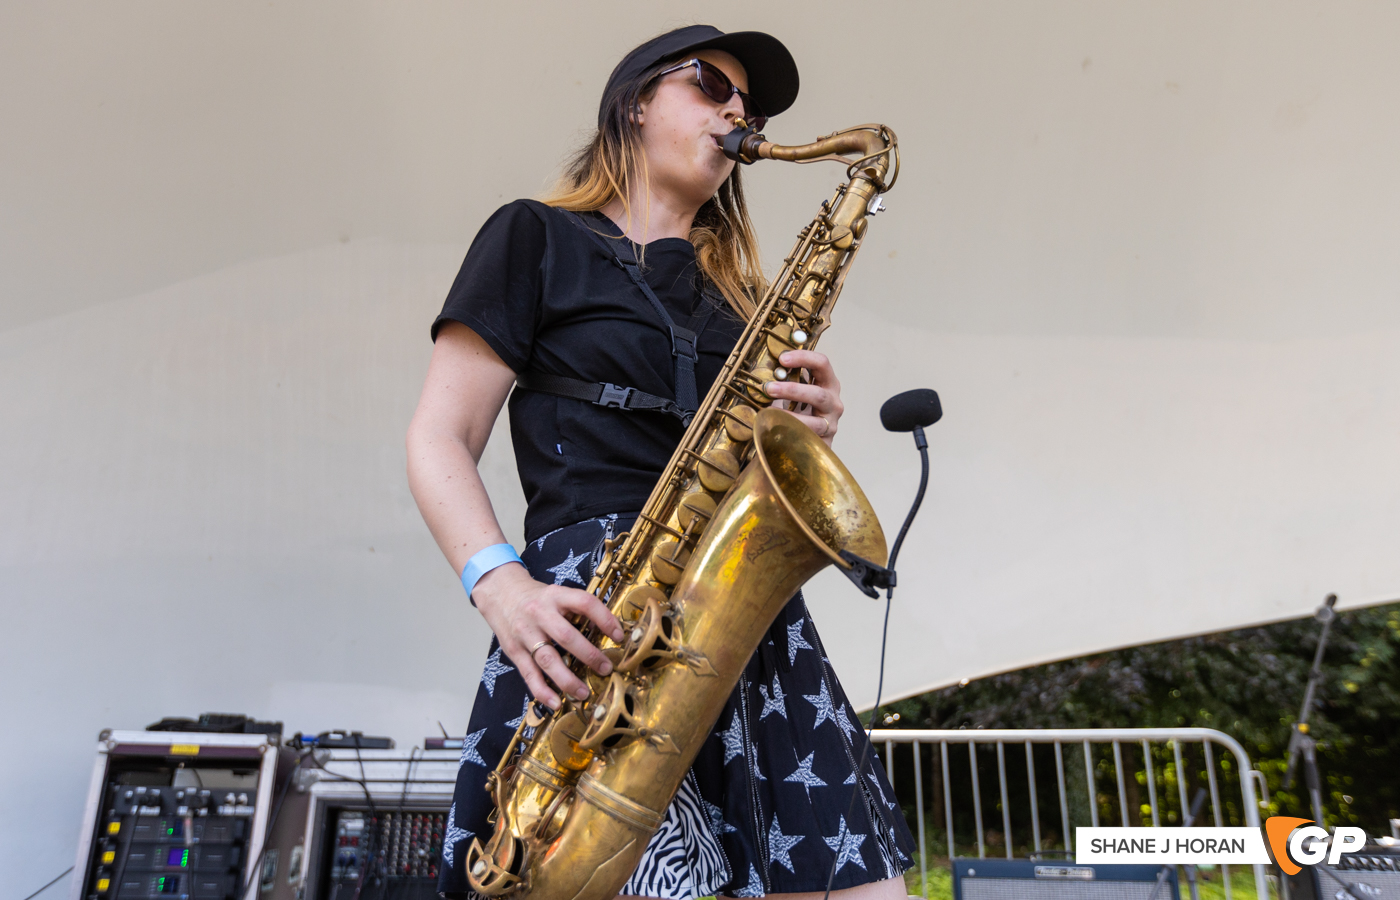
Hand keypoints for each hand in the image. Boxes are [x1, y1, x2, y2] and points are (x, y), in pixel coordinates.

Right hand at [472, 563, 624, 710]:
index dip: (604, 619)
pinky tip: (555, 702)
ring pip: (548, 659)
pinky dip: (542, 691)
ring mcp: (525, 633)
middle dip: (589, 655)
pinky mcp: (514, 650)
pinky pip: (529, 674)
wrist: (500, 593)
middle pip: (567, 636)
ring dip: (567, 679)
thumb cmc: (535, 597)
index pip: (585, 603)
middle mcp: (540, 614)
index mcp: (556, 596)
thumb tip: (607, 632)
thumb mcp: (557, 594)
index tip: (619, 636)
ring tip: (583, 693)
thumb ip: (577, 609)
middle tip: (606, 669)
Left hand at [765, 349, 843, 445]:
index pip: (821, 364)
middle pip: (819, 394)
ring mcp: (830, 424)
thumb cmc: (797, 411)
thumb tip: (761, 370)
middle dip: (792, 391)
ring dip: (789, 417)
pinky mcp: (824, 443)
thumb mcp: (792, 393)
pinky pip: (808, 440)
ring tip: (768, 413)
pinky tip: (775, 430)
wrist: (804, 442)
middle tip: (769, 388)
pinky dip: (791, 434)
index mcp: (827, 383)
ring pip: (814, 421)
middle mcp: (833, 402)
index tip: (782, 358)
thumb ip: (783, 380)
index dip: (803, 358)